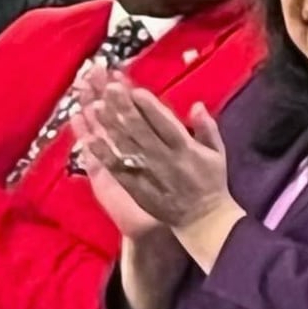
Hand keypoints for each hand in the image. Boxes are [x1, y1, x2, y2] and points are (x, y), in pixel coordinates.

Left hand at [73, 76, 233, 230]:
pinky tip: (90, 139)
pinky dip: (103, 154)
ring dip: (109, 126)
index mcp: (186, 150)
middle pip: (140, 131)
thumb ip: (207, 128)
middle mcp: (165, 160)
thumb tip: (196, 105)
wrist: (202, 220)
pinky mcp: (135, 188)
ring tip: (95, 105)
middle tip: (109, 88)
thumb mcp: (217, 153)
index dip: (150, 107)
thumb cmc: (210, 182)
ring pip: (125, 147)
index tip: (135, 90)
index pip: (165, 124)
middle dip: (124, 108)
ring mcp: (148, 175)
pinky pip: (117, 169)